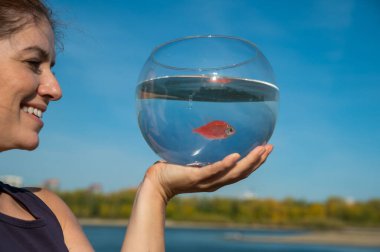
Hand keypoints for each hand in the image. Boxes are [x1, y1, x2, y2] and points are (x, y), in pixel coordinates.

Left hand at [144, 144, 272, 202]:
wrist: (157, 183)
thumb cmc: (172, 169)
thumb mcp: (191, 159)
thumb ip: (201, 150)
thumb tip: (207, 130)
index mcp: (216, 177)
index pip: (240, 170)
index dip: (255, 161)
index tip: (266, 148)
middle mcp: (215, 181)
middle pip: (242, 172)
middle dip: (258, 160)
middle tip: (270, 147)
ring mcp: (207, 180)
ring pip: (233, 173)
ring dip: (249, 162)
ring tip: (261, 150)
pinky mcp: (196, 177)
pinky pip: (213, 170)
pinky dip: (225, 164)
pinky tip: (235, 156)